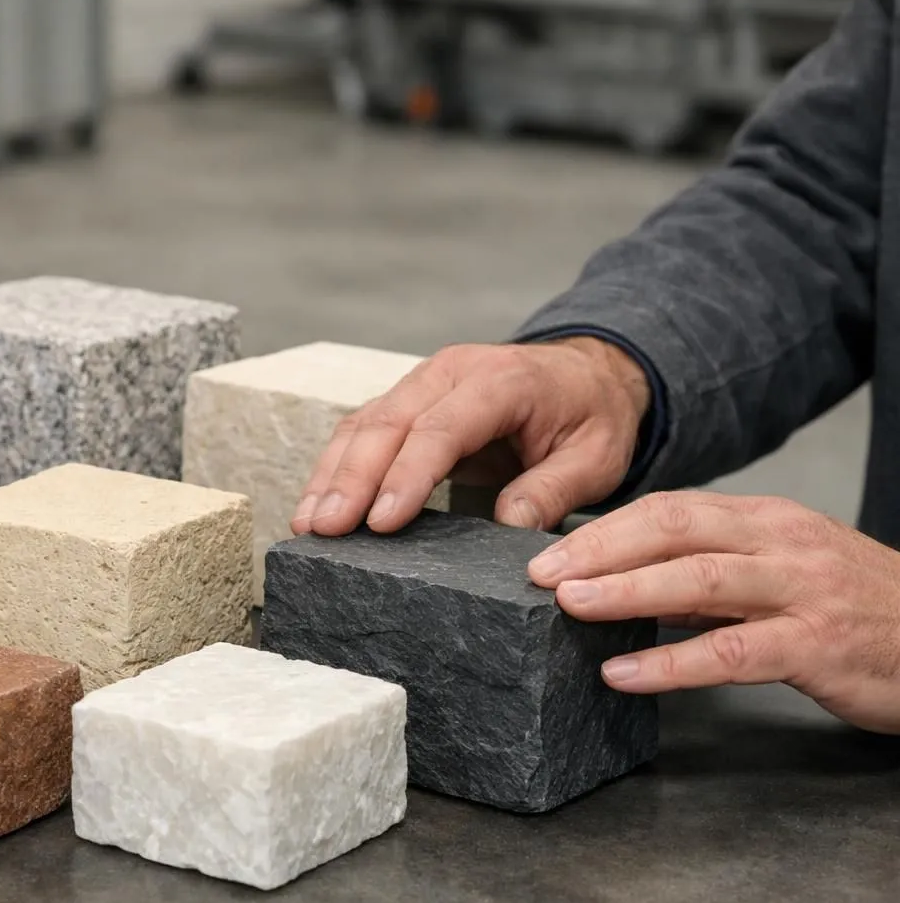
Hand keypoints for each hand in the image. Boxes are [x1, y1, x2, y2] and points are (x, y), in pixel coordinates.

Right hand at [291, 338, 651, 535]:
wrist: (587, 374)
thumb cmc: (591, 416)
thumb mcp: (595, 457)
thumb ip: (553, 490)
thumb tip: (508, 528)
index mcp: (500, 381)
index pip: (440, 428)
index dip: (406, 475)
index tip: (380, 521)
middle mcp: (450, 373)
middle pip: (387, 423)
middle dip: (350, 478)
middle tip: (323, 528)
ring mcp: (422, 382)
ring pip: (363, 424)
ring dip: (330, 475)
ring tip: (307, 524)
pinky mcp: (406, 402)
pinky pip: (361, 430)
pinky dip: (335, 468)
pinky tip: (317, 504)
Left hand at [527, 491, 899, 733]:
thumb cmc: (856, 611)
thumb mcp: (780, 576)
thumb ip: (707, 578)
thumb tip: (623, 585)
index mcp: (765, 520)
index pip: (670, 508)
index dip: (603, 528)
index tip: (545, 549)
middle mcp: (781, 544)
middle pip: (675, 530)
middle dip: (599, 550)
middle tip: (538, 574)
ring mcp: (802, 592)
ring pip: (700, 579)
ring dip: (625, 591)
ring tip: (568, 606)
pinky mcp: (817, 645)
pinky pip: (731, 652)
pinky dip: (670, 663)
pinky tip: (623, 674)